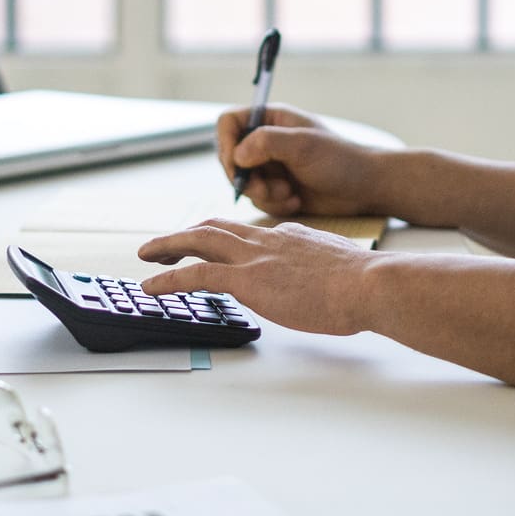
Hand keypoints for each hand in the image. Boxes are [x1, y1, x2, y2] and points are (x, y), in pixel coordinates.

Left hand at [139, 218, 380, 335]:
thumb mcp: (338, 268)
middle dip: (186, 234)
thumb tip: (320, 281)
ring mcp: (255, 257)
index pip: (248, 233)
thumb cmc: (363, 284)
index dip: (225, 240)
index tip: (213, 248)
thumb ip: (319, 269)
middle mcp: (267, 239)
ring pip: (198, 240)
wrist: (368, 284)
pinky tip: (152, 288)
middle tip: (164, 244)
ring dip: (167, 245)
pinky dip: (168, 278)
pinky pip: (195, 274)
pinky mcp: (247, 279)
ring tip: (146, 255)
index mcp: (289, 236)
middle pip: (215, 228)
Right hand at [218, 103, 384, 216]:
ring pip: (243, 183)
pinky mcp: (276, 189)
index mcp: (271, 119)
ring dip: (264, 195)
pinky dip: (274, 205)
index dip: (225, 143)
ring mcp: (270, 166)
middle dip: (247, 179)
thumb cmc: (340, 159)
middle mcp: (266, 141)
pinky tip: (296, 201)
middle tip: (266, 189)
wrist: (365, 188)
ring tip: (289, 195)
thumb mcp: (303, 145)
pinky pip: (258, 200)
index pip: (228, 123)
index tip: (236, 165)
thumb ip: (267, 142)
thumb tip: (237, 155)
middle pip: (230, 158)